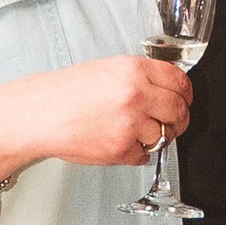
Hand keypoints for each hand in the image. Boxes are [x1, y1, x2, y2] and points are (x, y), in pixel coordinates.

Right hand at [0, 54, 192, 177]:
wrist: (39, 114)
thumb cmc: (65, 93)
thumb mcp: (107, 69)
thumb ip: (140, 77)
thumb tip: (168, 90)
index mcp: (134, 70)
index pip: (180, 81)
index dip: (186, 94)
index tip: (184, 100)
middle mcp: (136, 95)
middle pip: (179, 111)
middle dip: (178, 120)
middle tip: (170, 123)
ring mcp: (130, 123)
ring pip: (164, 136)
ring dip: (155, 138)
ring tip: (133, 132)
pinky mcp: (121, 149)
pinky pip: (144, 155)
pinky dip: (135, 153)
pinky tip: (118, 142)